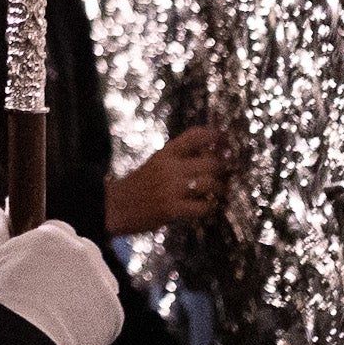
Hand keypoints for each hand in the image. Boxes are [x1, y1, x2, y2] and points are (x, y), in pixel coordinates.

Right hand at [0, 210, 121, 344]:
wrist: (25, 341)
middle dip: (67, 270)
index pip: (55, 231)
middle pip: (80, 254)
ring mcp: (102, 280)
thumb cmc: (2, 298)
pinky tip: (70, 333)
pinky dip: (92, 322)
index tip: (32, 269)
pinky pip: (104, 313)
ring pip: (95, 282)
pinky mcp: (113, 311)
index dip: (43, 250)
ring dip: (83, 294)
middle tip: (43, 296)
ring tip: (56, 318)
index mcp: (54, 234)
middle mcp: (84, 251)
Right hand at [106, 126, 223, 235]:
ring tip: (221, 191)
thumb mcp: (156, 163)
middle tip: (228, 172)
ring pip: (211, 183)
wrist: (115, 206)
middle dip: (223, 168)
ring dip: (221, 188)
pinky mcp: (172, 209)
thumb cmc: (139, 185)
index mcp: (165, 153)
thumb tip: (212, 156)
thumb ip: (179, 159)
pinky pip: (203, 206)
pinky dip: (210, 206)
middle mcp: (170, 167)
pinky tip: (209, 206)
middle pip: (211, 162)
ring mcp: (171, 188)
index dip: (214, 135)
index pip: (194, 135)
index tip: (225, 139)